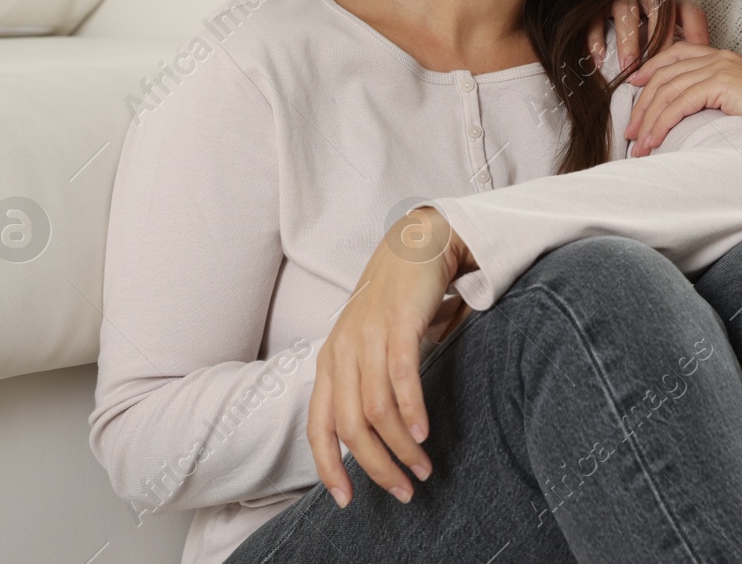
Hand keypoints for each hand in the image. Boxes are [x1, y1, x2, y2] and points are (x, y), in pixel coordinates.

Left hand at [308, 207, 473, 507]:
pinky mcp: (397, 322)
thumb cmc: (398, 298)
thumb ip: (369, 381)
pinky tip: (422, 433)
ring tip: (423, 468)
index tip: (347, 500)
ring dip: (400, 447)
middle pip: (349, 427)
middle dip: (376, 467)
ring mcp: (368, 335)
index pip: (318, 426)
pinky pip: (400, 376)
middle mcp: (342, 350)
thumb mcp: (372, 344)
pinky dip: (410, 410)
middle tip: (404, 491)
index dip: (329, 467)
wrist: (418, 241)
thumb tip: (380, 434)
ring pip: (375, 408)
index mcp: (331, 360)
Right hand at [585, 0, 708, 71]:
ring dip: (628, 39)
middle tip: (658, 67)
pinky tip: (600, 61)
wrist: (601, 13)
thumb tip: (701, 65)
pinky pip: (594, 18)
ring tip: (628, 67)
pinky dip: (597, 39)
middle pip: (658, 6)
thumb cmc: (643, 33)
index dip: (696, 34)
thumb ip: (682, 46)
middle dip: (658, 38)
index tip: (696, 59)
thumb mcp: (667, 37)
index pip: (690, 9)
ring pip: (625, 8)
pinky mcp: (595, 3)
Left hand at [626, 43, 741, 195]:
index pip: (675, 55)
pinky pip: (680, 101)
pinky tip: (654, 141)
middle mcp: (719, 57)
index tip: (633, 89)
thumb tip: (687, 118)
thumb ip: (714, 100)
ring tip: (638, 145)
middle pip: (664, 74)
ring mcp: (721, 67)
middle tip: (630, 131)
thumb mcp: (739, 104)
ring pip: (668, 89)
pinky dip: (662, 123)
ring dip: (648, 119)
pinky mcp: (722, 83)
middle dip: (642, 103)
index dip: (650, 69)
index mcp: (723, 57)